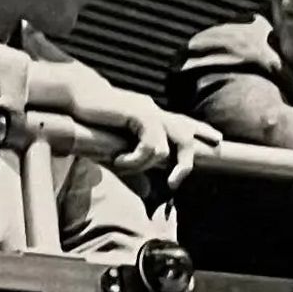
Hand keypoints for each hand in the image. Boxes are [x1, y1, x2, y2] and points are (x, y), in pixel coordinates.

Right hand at [32, 64, 212, 185]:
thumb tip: (147, 191)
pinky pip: (152, 145)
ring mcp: (149, 111)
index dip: (201, 130)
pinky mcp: (140, 113)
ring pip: (170, 146)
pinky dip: (137, 159)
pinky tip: (118, 160)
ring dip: (147, 164)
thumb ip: (134, 168)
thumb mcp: (116, 150)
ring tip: (124, 165)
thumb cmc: (92, 124)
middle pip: (186, 136)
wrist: (75, 100)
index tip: (217, 139)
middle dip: (186, 162)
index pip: (183, 123)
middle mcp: (155, 112)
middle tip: (174, 183)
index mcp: (152, 116)